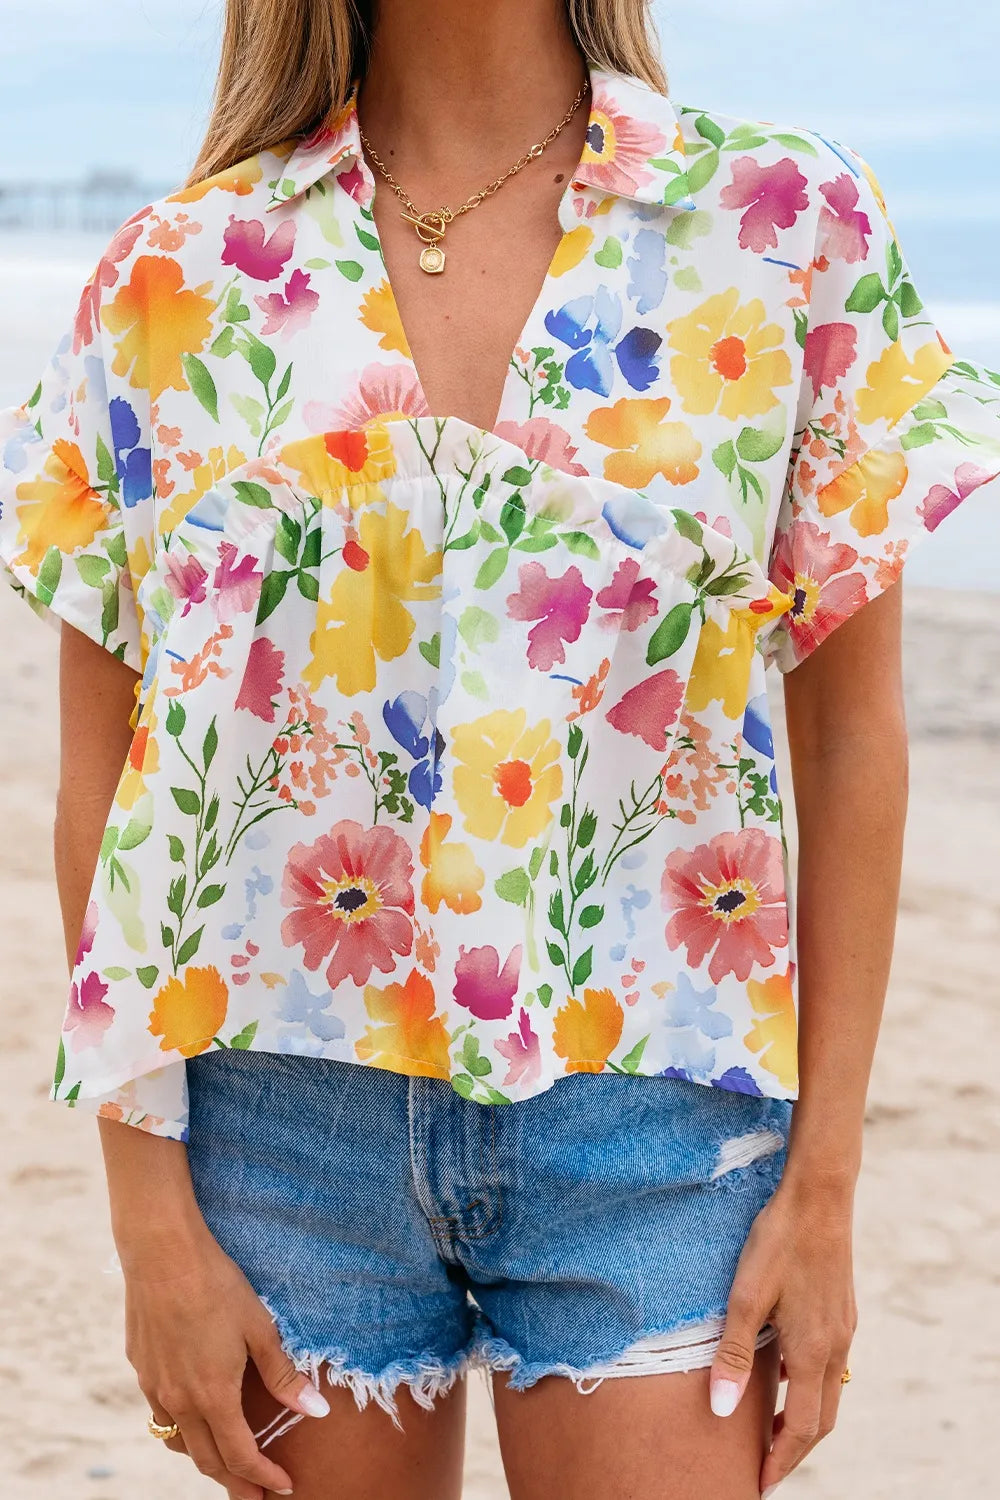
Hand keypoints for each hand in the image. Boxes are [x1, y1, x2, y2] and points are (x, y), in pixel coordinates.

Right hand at [123, 1222, 329, 1498]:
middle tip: (255, 1496)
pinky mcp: (141, 1369)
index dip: (264, 1478)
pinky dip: (182, 1430)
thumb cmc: (216, 1286)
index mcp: (213, 1396)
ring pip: (180, 1442)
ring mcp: (155, 1387)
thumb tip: (315, 1412)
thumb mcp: (259, 1328)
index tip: (283, 1488)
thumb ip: (284, 1375)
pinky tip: (193, 1420)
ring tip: (226, 1466)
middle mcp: (179, 1401)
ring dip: (205, 1460)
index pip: (240, 1456)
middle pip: (207, 1461)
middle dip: (234, 1484)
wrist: (161, 1253)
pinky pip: (162, 1416)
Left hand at [707, 1171, 857, 1494]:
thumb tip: (721, 1409)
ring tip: (771, 1429)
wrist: (819, 1196)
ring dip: (804, 1418)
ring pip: (828, 1393)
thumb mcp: (746, 1297)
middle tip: (765, 1467)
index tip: (759, 1483)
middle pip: (821, 1421)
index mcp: (812, 1352)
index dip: (780, 1461)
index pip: (801, 1430)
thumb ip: (734, 1354)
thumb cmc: (778, 1242)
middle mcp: (835, 1348)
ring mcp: (844, 1329)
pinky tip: (785, 1371)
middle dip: (794, 1450)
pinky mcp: (842, 1311)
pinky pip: (830, 1364)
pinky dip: (810, 1385)